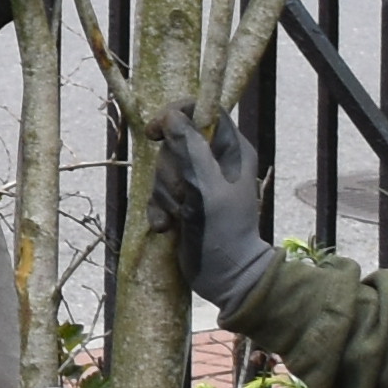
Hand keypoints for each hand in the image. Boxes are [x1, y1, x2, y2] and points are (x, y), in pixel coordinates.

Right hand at [146, 114, 279, 321]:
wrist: (226, 276)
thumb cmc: (223, 230)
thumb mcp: (206, 186)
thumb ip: (190, 148)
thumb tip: (172, 115)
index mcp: (231, 149)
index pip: (202, 111)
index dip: (176, 115)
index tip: (156, 132)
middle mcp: (215, 161)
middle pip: (175, 142)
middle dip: (170, 170)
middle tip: (183, 194)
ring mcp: (198, 182)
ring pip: (164, 169)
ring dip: (164, 194)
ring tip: (179, 216)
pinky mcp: (184, 202)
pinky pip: (159, 193)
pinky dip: (159, 210)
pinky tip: (167, 227)